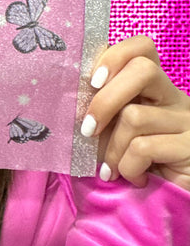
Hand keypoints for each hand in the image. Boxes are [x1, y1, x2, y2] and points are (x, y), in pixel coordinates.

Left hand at [82, 35, 189, 189]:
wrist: (176, 198)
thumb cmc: (137, 163)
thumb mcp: (116, 131)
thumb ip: (103, 111)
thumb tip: (67, 101)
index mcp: (155, 88)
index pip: (142, 47)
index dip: (115, 56)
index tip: (91, 82)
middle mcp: (175, 97)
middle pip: (142, 69)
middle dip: (106, 100)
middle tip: (88, 129)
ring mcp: (186, 121)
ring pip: (135, 115)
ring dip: (112, 148)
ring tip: (112, 169)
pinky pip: (144, 148)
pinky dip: (128, 167)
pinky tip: (134, 178)